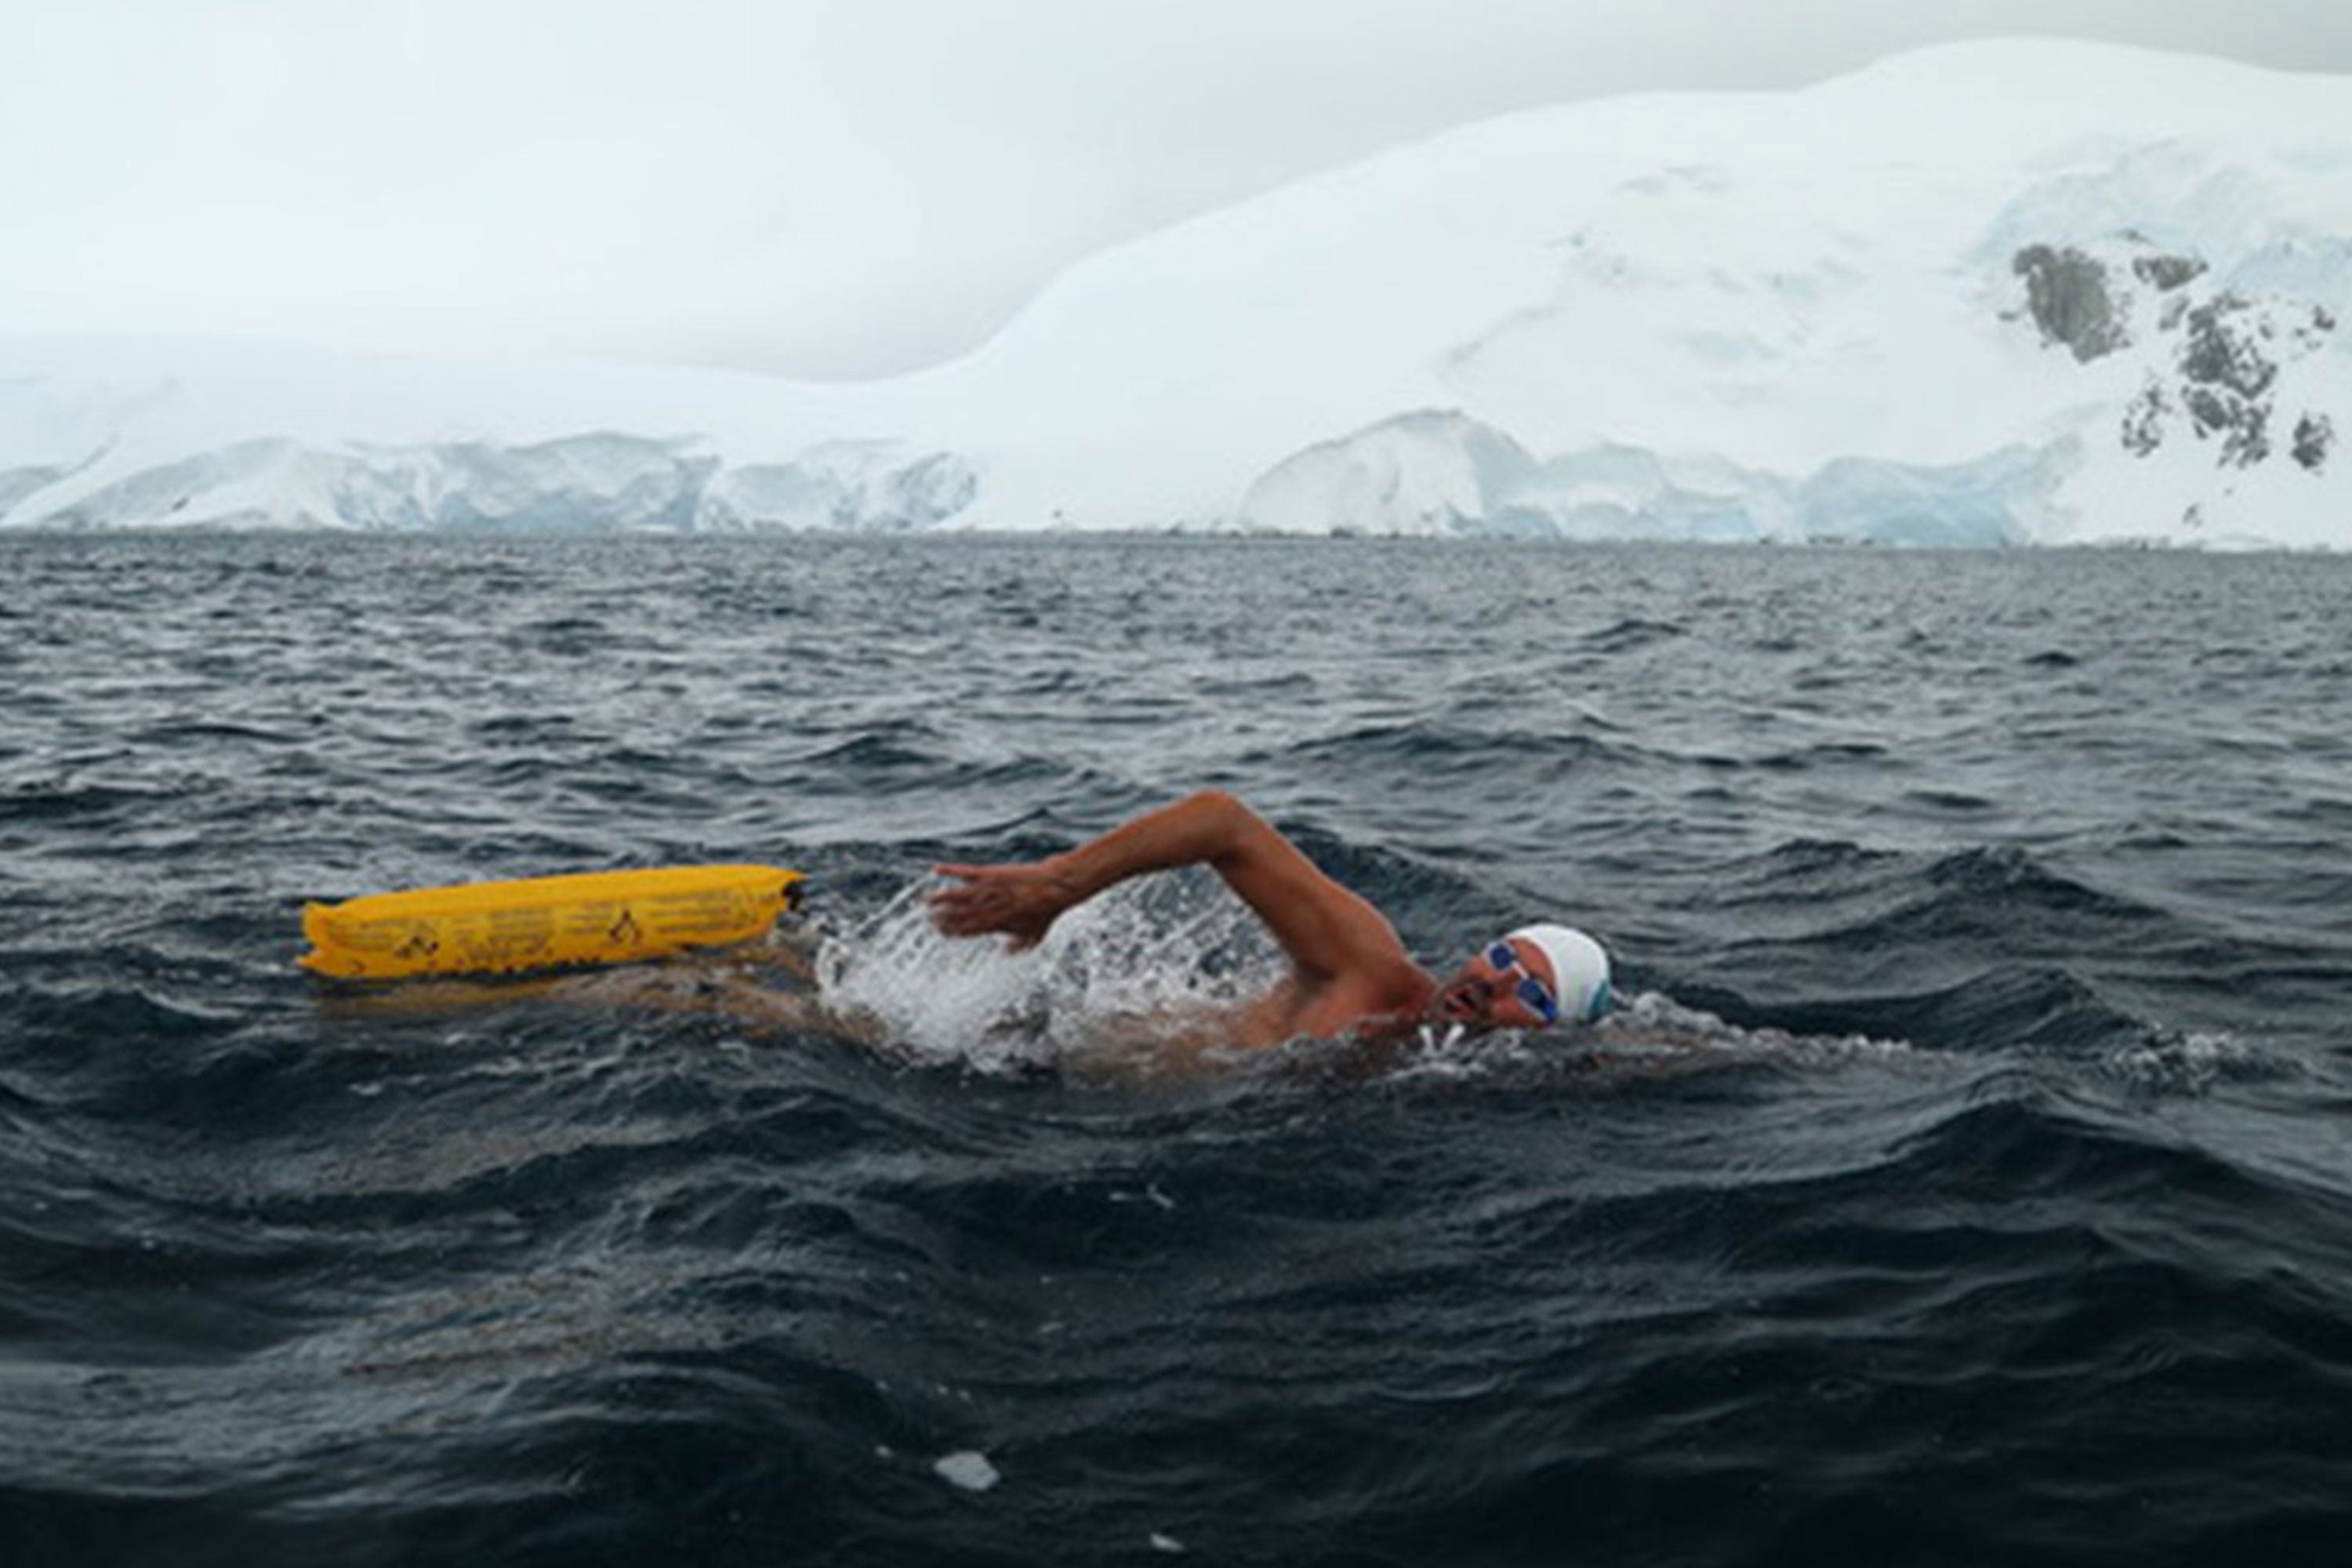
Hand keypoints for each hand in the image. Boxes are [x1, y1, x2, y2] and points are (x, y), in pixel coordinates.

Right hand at [927, 861, 1078, 952]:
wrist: (1054, 887)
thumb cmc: (1046, 912)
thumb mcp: (1034, 935)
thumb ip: (1018, 947)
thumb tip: (1006, 955)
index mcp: (995, 925)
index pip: (967, 931)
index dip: (952, 932)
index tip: (940, 933)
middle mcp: (987, 908)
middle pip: (958, 915)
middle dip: (941, 918)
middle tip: (927, 919)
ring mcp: (987, 889)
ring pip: (956, 895)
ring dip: (938, 898)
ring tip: (924, 901)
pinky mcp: (989, 873)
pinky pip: (964, 872)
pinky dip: (948, 870)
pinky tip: (935, 869)